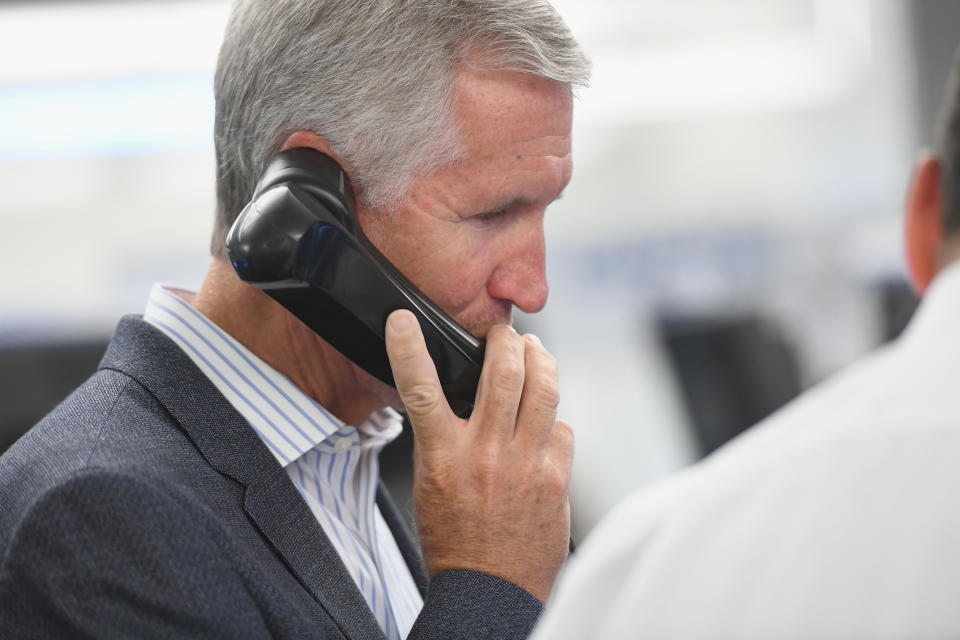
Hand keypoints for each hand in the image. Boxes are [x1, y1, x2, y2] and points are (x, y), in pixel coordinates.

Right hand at [384, 310, 572, 602]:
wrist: (490, 590)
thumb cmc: (455, 538)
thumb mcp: (430, 483)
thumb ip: (442, 438)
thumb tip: (456, 397)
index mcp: (445, 456)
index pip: (421, 389)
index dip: (409, 348)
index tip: (403, 321)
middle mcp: (487, 454)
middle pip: (504, 372)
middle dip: (507, 340)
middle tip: (506, 335)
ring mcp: (527, 464)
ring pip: (544, 389)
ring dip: (541, 360)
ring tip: (536, 352)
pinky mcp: (557, 478)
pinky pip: (563, 428)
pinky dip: (554, 419)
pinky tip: (547, 423)